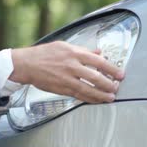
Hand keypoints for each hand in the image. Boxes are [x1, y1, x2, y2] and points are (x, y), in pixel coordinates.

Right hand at [10, 41, 124, 103]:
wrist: (26, 64)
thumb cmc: (43, 54)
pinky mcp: (61, 89)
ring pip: (88, 89)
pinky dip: (88, 99)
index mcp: (74, 53)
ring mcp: (66, 79)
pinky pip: (78, 95)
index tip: (120, 74)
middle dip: (109, 84)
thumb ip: (83, 50)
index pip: (98, 61)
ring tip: (110, 97)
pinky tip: (95, 100)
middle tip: (116, 87)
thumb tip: (98, 52)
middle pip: (95, 77)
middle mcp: (71, 66)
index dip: (112, 69)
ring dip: (101, 95)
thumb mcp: (64, 46)